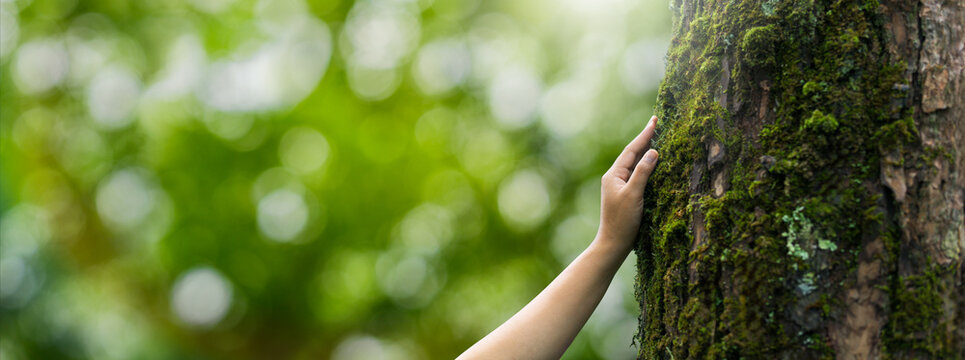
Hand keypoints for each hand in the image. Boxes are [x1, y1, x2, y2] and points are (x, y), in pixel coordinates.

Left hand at [597, 115, 658, 252]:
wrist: (613, 243)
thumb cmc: (622, 221)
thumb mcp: (633, 195)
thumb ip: (643, 172)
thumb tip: (653, 152)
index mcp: (614, 174)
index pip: (631, 150)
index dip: (644, 135)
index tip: (654, 120)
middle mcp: (615, 177)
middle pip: (632, 154)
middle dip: (645, 139)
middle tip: (656, 123)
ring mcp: (620, 186)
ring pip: (635, 163)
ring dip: (645, 151)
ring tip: (657, 137)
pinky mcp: (626, 194)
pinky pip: (637, 174)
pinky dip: (646, 165)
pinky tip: (654, 163)